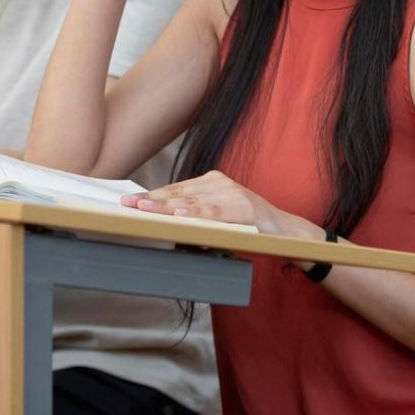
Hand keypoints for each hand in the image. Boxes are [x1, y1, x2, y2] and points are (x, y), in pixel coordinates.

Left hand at [121, 169, 321, 240]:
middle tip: (129, 205)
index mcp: (212, 182)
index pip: (176, 188)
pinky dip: (196, 214)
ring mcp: (233, 193)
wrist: (285, 232)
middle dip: (153, 199)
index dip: (153, 194)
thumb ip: (194, 217)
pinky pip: (215, 212)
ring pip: (194, 201)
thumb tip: (162, 222)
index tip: (130, 201)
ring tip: (147, 209)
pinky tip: (180, 216)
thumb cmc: (247, 227)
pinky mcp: (244, 207)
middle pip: (180, 192)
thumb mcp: (216, 219)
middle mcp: (220, 182)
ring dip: (168, 206)